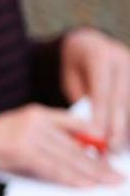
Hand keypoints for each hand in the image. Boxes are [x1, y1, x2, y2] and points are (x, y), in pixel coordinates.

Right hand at [0, 104, 122, 186]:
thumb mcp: (12, 139)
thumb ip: (38, 146)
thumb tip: (63, 164)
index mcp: (35, 113)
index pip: (76, 125)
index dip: (97, 141)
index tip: (110, 155)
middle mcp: (36, 120)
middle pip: (77, 144)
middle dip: (99, 163)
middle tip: (116, 176)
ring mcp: (29, 135)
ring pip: (69, 158)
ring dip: (92, 174)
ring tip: (109, 183)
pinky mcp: (21, 151)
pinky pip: (53, 168)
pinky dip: (71, 179)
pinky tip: (85, 185)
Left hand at [61, 27, 129, 151]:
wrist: (88, 46)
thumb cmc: (75, 69)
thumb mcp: (70, 80)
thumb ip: (80, 100)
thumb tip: (89, 131)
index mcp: (99, 55)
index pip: (101, 92)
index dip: (101, 117)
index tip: (98, 139)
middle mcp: (122, 59)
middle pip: (121, 99)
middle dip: (117, 127)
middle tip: (112, 149)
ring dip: (128, 127)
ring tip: (120, 149)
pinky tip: (127, 139)